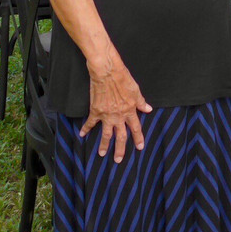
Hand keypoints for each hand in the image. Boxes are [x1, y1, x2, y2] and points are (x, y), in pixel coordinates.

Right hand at [83, 45, 152, 162]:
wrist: (107, 71)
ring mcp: (106, 114)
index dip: (138, 138)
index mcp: (130, 110)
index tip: (139, 147)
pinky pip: (90, 123)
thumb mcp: (136, 89)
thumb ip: (141, 102)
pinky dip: (85, 129)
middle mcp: (118, 115)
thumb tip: (148, 109)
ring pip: (106, 134)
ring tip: (102, 154)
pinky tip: (82, 135)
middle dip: (120, 149)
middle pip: (120, 136)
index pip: (135, 128)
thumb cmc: (122, 77)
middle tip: (118, 160)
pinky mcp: (95, 110)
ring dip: (104, 145)